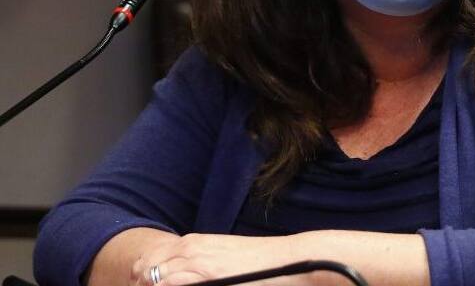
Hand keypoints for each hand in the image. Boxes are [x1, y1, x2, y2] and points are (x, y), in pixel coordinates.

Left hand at [131, 233, 306, 285]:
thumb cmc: (258, 265)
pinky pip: (167, 284)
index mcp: (192, 243)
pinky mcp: (203, 275)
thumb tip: (178, 279)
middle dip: (139, 284)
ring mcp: (194, 262)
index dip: (140, 279)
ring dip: (147, 285)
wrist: (285, 261)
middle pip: (143, 269)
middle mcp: (189, 249)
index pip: (149, 261)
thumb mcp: (222, 259)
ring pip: (150, 278)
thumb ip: (198, 267)